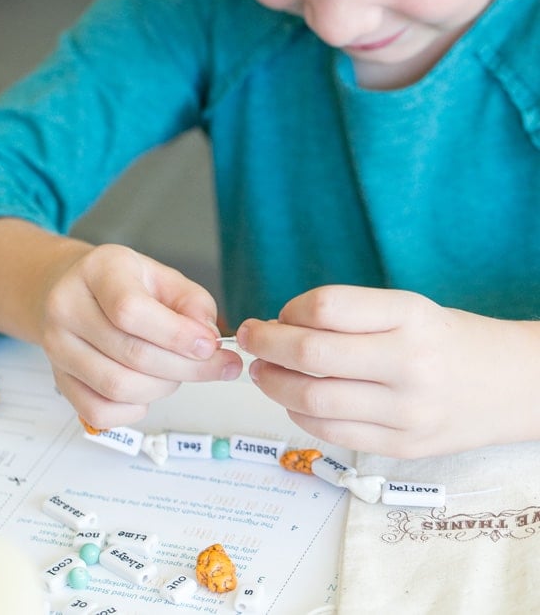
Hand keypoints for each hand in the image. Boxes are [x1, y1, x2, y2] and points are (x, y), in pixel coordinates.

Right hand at [41, 243, 242, 427]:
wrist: (74, 290)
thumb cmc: (122, 283)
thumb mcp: (162, 276)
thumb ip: (192, 302)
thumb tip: (207, 339)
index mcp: (98, 271)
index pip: (130, 310)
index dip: (176, 334)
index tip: (210, 345)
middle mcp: (68, 307)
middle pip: (131, 353)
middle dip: (185, 367)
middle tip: (216, 367)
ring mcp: (57, 346)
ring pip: (117, 386)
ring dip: (163, 387)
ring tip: (178, 372)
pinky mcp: (59, 379)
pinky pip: (99, 412)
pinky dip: (134, 409)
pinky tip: (149, 389)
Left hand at [237, 286, 537, 457]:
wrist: (506, 384)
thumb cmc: (445, 339)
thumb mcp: (406, 307)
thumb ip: (348, 315)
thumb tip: (280, 325)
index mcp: (410, 316)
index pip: (327, 308)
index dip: (288, 310)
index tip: (274, 314)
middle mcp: (410, 364)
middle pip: (312, 357)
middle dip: (266, 346)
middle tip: (249, 339)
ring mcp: (406, 412)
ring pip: (314, 401)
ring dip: (274, 384)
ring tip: (261, 372)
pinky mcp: (402, 447)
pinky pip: (332, 434)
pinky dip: (299, 414)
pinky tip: (293, 399)